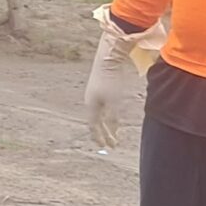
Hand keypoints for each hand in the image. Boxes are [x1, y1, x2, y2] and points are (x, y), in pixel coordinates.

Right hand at [83, 33, 129, 149]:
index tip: (107, 146)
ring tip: (113, 132)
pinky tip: (112, 114)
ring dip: (106, 124)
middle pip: (96, 122)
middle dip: (104, 133)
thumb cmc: (110, 80)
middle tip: (112, 143)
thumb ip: (113, 117)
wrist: (107, 59)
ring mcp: (94, 94)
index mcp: (91, 106)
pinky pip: (102, 107)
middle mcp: (90, 102)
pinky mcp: (99, 88)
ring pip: (99, 114)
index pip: (94, 127)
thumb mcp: (114, 101)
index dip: (100, 137)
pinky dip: (107, 115)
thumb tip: (114, 131)